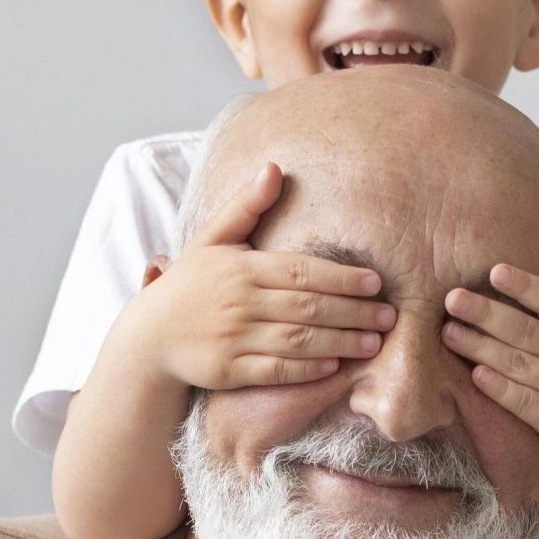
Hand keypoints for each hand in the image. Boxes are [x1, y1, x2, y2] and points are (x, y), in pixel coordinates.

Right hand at [111, 162, 395, 389]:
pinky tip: (336, 365)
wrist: (149, 337)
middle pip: (307, 306)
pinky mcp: (229, 371)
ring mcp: (234, 338)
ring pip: (298, 340)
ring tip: (375, 343)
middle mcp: (239, 302)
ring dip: (340, 341)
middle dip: (353, 312)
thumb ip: (247, 208)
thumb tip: (274, 168)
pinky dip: (307, 369)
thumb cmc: (189, 285)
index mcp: (240, 267)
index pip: (301, 271)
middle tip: (389, 316)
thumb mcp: (212, 241)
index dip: (341, 277)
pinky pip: (276, 370)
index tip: (375, 282)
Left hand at [440, 233, 538, 483]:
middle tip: (452, 298)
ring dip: (483, 348)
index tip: (495, 271)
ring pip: (522, 366)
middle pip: (531, 332)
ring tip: (448, 333)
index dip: (528, 287)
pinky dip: (502, 389)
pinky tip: (476, 375)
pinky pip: (527, 404)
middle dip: (489, 314)